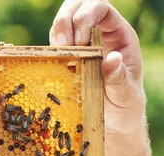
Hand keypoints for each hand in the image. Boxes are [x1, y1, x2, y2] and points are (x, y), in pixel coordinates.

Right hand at [50, 0, 145, 140]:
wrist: (113, 123)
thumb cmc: (124, 107)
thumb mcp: (126, 96)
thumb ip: (119, 78)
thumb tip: (111, 58)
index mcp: (119, 35)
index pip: (101, 8)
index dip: (85, 17)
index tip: (78, 42)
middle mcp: (100, 34)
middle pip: (79, 6)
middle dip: (65, 19)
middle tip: (61, 45)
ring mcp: (82, 44)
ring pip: (63, 21)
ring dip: (56, 33)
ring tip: (57, 54)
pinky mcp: (67, 57)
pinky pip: (54, 43)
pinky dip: (50, 49)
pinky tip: (53, 64)